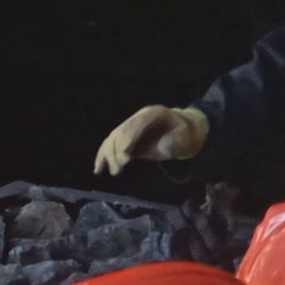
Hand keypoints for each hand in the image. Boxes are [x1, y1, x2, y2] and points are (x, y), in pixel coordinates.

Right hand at [93, 105, 208, 175]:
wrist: (185, 130)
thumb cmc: (186, 135)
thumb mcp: (185, 137)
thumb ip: (175, 141)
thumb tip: (161, 148)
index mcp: (152, 113)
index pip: (134, 125)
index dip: (127, 140)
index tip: (124, 157)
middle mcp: (137, 117)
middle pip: (120, 132)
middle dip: (116, 151)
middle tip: (117, 168)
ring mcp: (130, 126)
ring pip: (112, 139)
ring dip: (106, 155)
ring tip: (106, 170)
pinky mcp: (126, 137)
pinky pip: (111, 144)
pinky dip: (103, 155)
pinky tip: (98, 168)